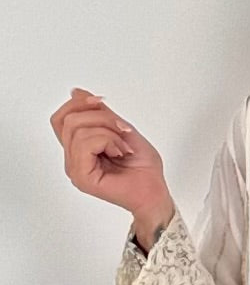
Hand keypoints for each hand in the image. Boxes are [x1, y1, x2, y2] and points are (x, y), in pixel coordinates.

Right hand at [49, 86, 172, 220]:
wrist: (154, 191)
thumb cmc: (143, 167)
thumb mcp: (121, 128)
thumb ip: (99, 112)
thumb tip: (77, 92)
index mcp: (78, 149)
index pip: (61, 118)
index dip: (78, 103)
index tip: (101, 100)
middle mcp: (73, 160)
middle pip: (69, 119)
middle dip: (100, 117)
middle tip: (122, 131)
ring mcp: (75, 169)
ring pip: (77, 129)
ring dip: (108, 131)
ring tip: (123, 147)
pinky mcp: (81, 177)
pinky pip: (85, 143)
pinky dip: (107, 141)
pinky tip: (119, 153)